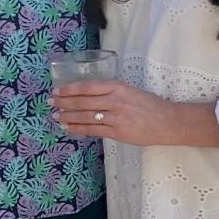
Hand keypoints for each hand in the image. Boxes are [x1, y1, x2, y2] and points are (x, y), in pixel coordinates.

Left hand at [52, 79, 204, 146]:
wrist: (168, 122)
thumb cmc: (150, 105)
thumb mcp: (130, 91)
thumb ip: (111, 92)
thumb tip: (87, 96)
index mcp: (118, 86)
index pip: (87, 86)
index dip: (69, 89)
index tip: (57, 90)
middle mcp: (115, 100)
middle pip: (82, 101)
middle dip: (63, 102)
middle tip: (50, 103)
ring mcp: (115, 117)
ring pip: (85, 116)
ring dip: (67, 116)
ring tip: (56, 116)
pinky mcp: (117, 132)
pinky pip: (92, 130)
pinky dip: (77, 129)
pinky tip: (68, 128)